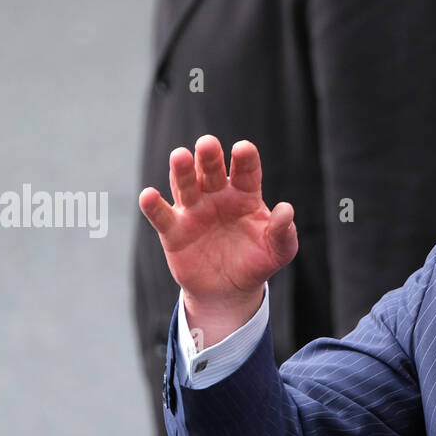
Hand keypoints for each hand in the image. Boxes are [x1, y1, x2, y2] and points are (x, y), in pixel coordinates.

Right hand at [139, 135, 297, 346]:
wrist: (229, 292)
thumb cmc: (257, 263)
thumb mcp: (278, 252)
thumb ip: (283, 233)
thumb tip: (287, 211)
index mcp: (244, 195)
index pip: (245, 172)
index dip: (244, 159)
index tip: (243, 148)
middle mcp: (216, 196)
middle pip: (211, 171)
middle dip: (209, 157)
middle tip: (208, 143)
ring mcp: (193, 211)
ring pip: (185, 185)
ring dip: (182, 171)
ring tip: (180, 156)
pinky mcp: (173, 231)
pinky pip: (162, 216)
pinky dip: (153, 206)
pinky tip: (149, 195)